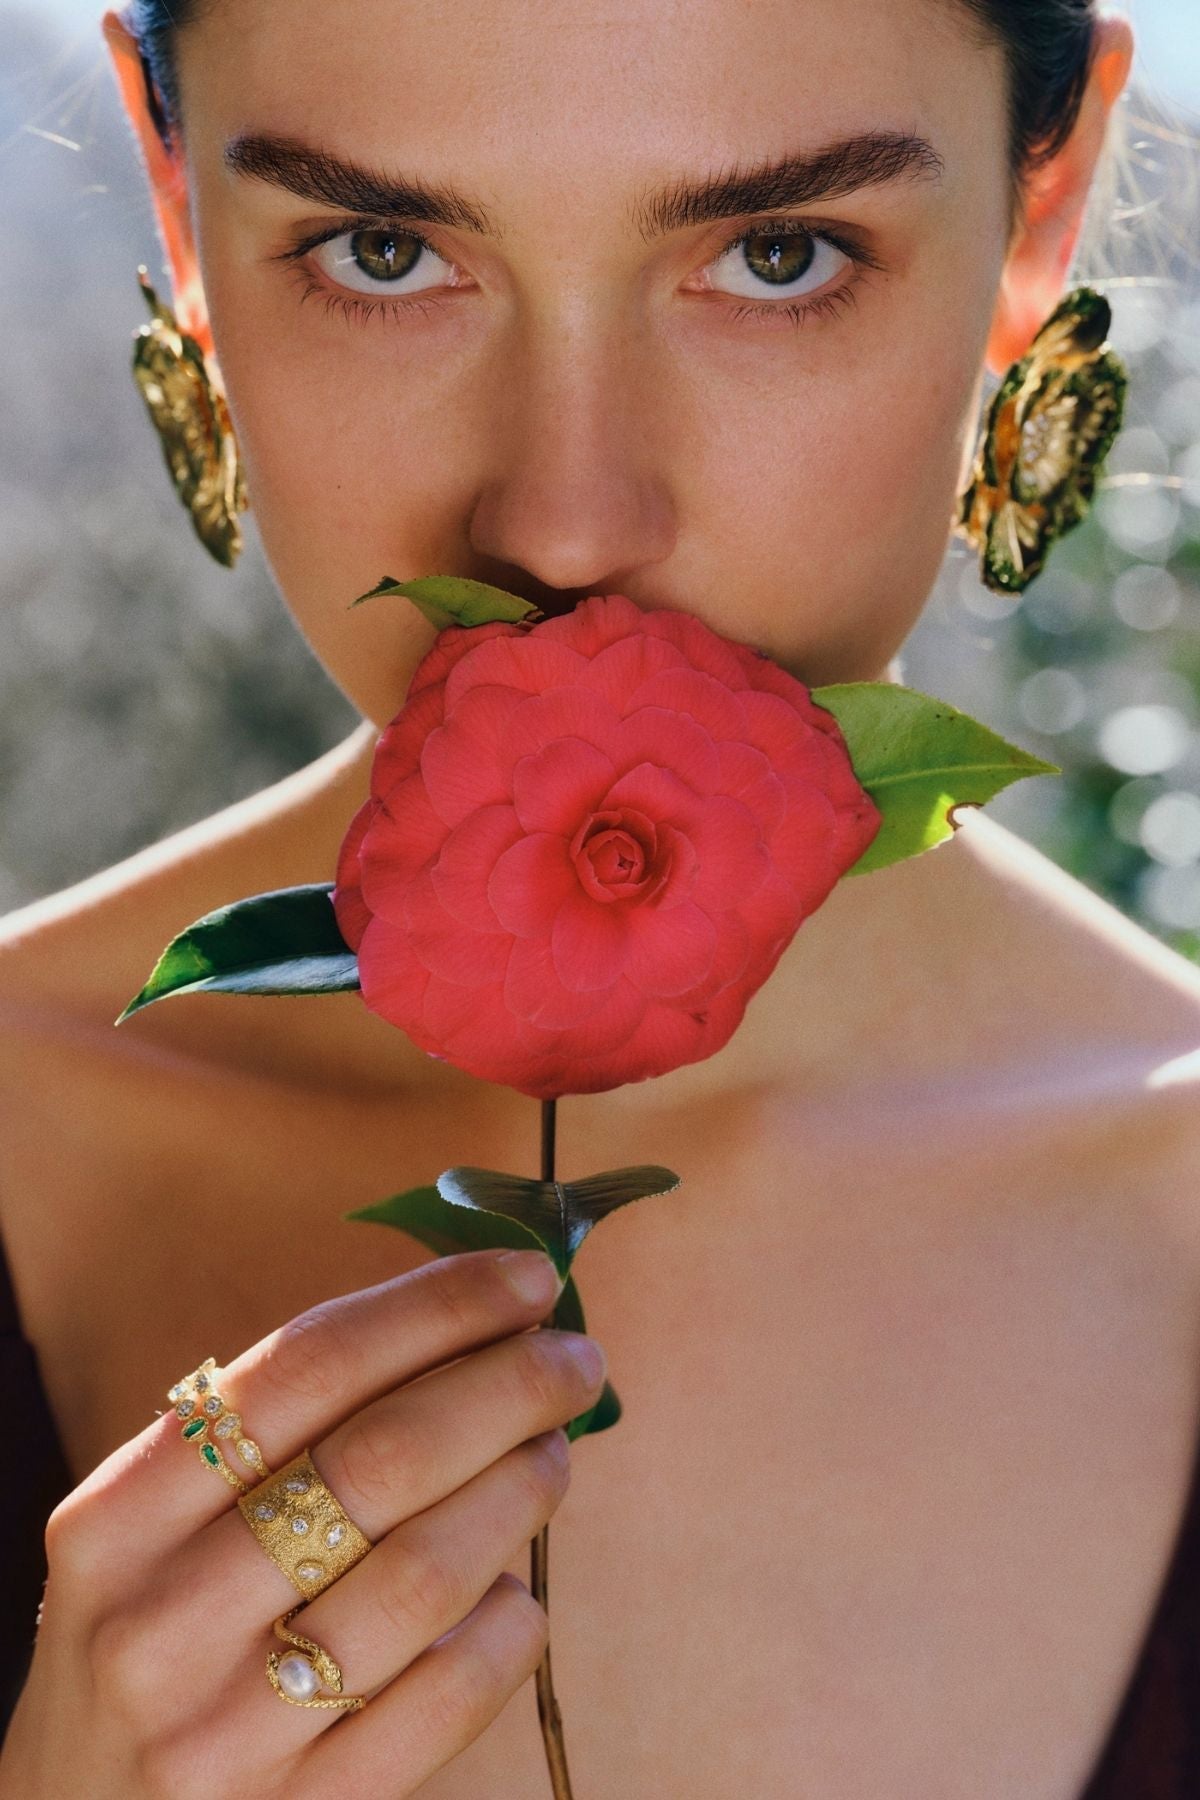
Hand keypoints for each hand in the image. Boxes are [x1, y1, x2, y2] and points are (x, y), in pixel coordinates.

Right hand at [0, 1248, 605, 1797]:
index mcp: (117, 1519)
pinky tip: (517, 1586)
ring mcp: (230, 1729)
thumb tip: (466, 1324)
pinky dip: (509, 1621)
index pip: (306, 1368)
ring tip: (553, 1452)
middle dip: (508, 1387)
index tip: (524, 1277)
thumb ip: (275, 1434)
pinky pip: (451, 1695)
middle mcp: (161, 1622)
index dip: (435, 1307)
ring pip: (428, 1574)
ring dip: (522, 1490)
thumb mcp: (153, 1531)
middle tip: (573, 1358)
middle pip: (382, 1459)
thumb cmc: (152, 1638)